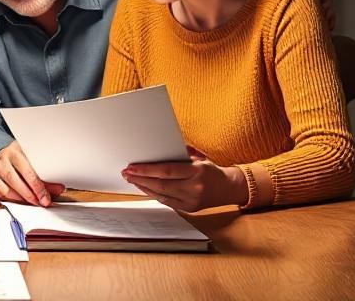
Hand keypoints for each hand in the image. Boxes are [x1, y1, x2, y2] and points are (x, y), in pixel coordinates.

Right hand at [0, 141, 64, 206]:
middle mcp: (3, 161)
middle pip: (16, 181)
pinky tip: (22, 200)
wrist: (1, 153)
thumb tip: (57, 189)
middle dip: (31, 195)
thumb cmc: (19, 156)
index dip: (38, 186)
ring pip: (8, 190)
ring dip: (22, 199)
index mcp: (15, 152)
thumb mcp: (31, 158)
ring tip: (34, 202)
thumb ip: (43, 173)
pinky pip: (2, 195)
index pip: (27, 171)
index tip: (46, 196)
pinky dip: (13, 200)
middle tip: (42, 202)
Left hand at [121, 147, 247, 211]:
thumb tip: (159, 147)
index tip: (132, 166)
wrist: (228, 188)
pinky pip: (166, 201)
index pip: (167, 171)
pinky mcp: (188, 208)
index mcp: (196, 172)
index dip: (147, 169)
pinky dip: (153, 194)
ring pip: (161, 194)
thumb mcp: (199, 156)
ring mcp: (191, 200)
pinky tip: (144, 188)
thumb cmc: (210, 170)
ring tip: (131, 179)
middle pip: (161, 184)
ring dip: (143, 187)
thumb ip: (181, 152)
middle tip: (127, 173)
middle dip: (140, 178)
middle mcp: (194, 188)